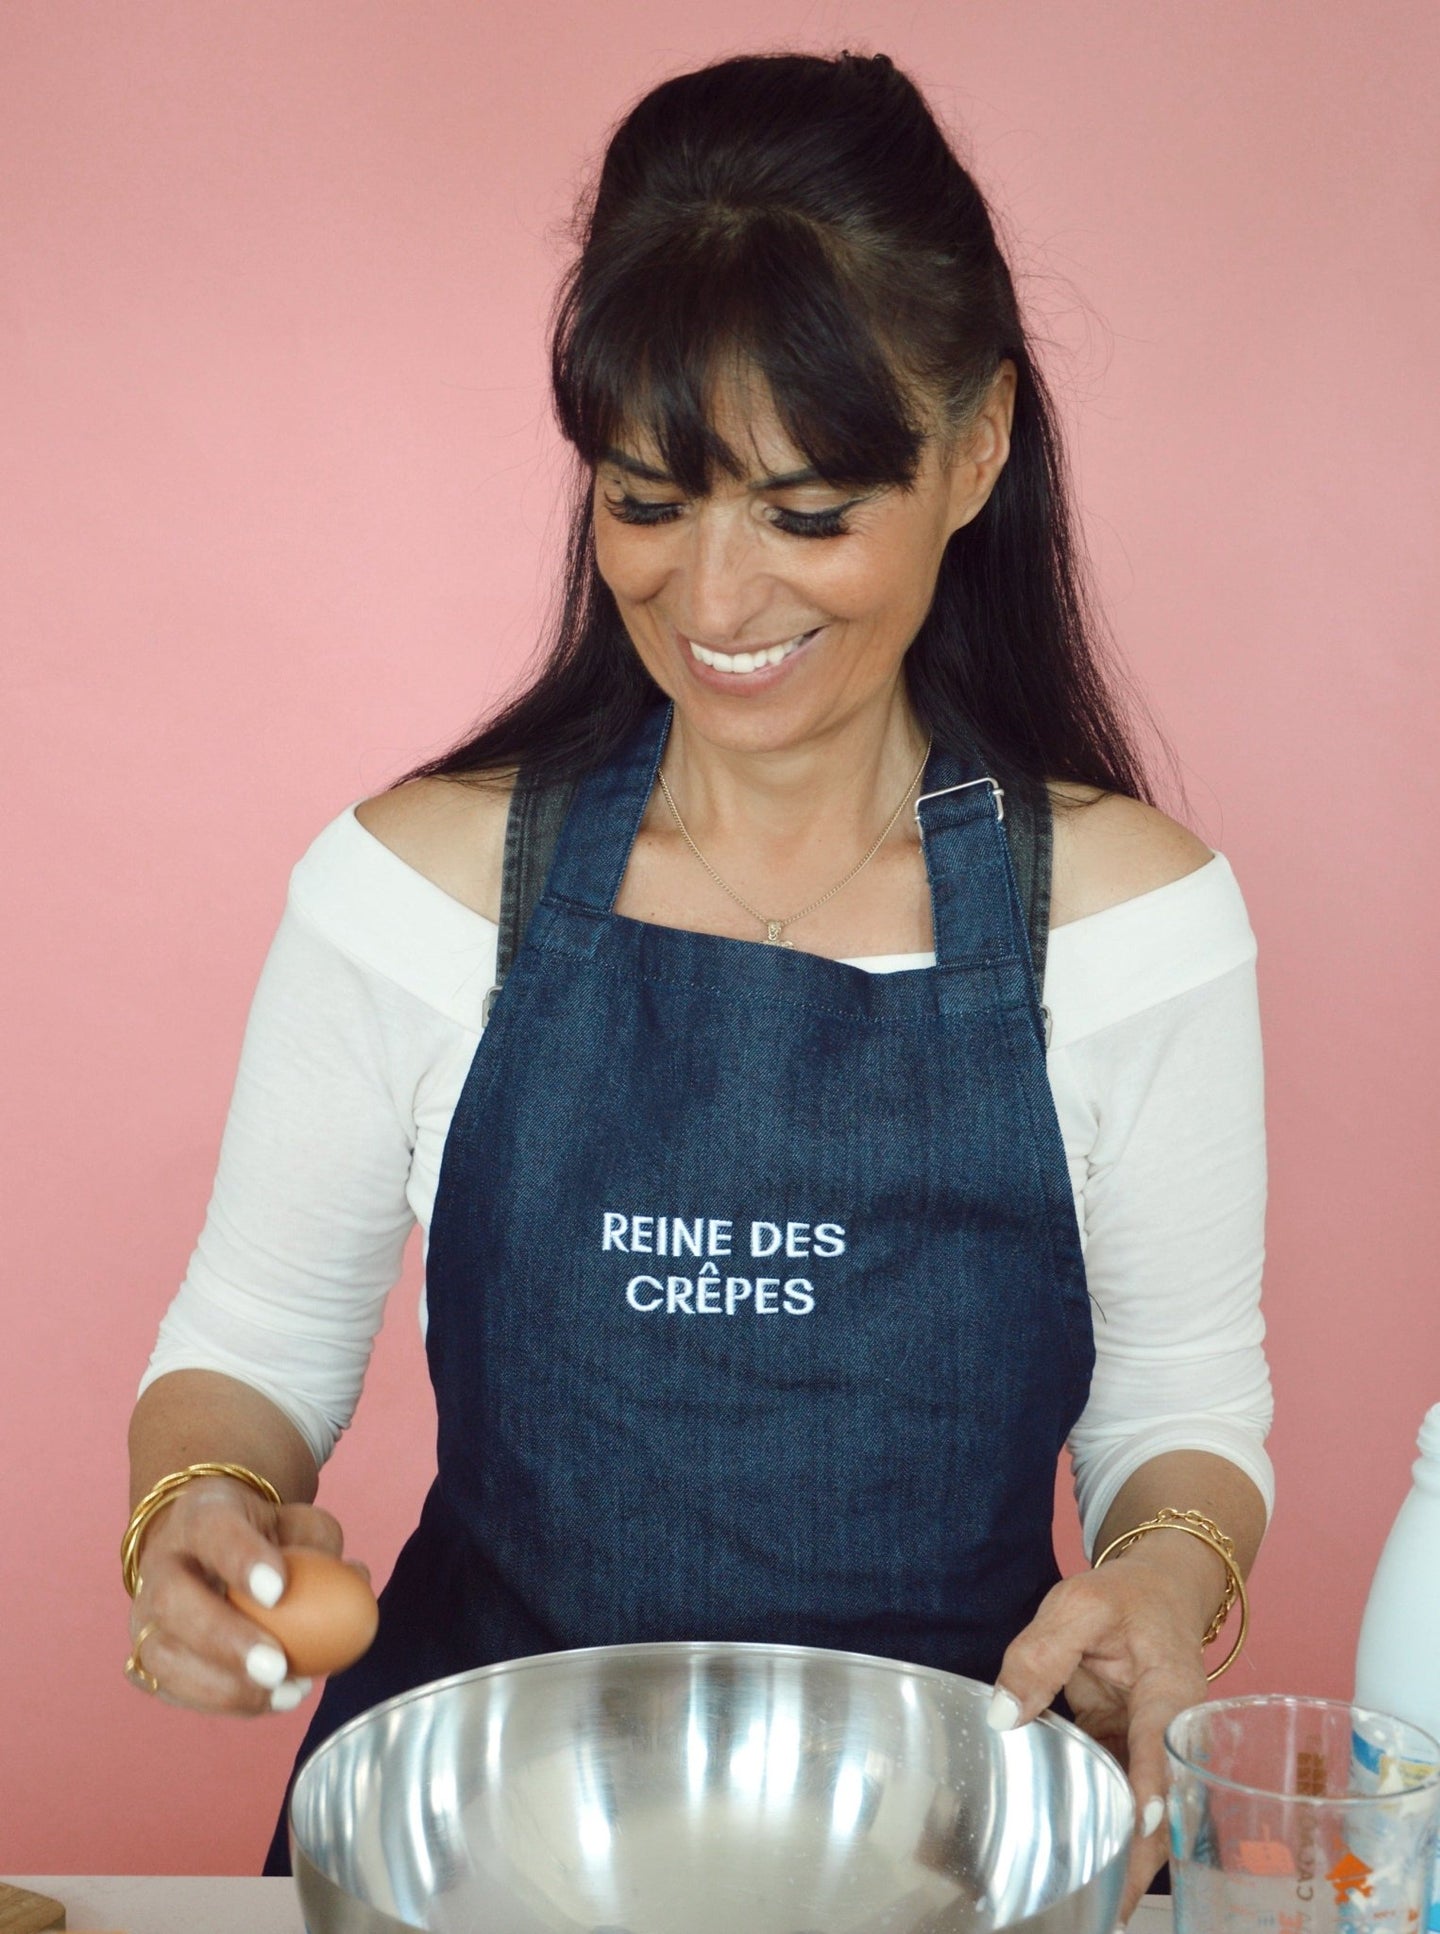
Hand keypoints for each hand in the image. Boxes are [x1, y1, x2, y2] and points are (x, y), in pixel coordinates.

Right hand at [126, 1474, 352, 1713]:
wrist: (205, 1549)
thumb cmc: (263, 1537)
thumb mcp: (296, 1521)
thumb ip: (323, 1545)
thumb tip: (357, 1580)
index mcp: (201, 1515)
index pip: (213, 1530)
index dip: (241, 1560)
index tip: (278, 1590)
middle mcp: (160, 1563)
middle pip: (173, 1601)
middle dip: (224, 1639)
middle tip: (277, 1666)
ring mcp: (144, 1614)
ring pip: (160, 1656)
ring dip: (223, 1687)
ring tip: (286, 1693)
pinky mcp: (144, 1658)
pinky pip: (170, 1688)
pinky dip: (220, 1703)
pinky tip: (269, 1701)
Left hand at [988, 1554, 1210, 1920]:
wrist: (1157, 1593)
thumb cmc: (1124, 1596)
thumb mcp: (1079, 1604)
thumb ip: (1039, 1653)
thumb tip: (1003, 1715)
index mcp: (1170, 1688)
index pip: (1162, 1740)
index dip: (1153, 1783)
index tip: (1142, 1826)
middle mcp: (1172, 1729)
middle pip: (1164, 1800)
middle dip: (1140, 1852)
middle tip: (1111, 1903)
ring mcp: (1150, 1747)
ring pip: (1142, 1812)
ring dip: (1121, 1855)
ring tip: (1097, 1905)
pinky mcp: (1127, 1753)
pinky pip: (1117, 1794)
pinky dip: (1103, 1828)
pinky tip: (1081, 1865)